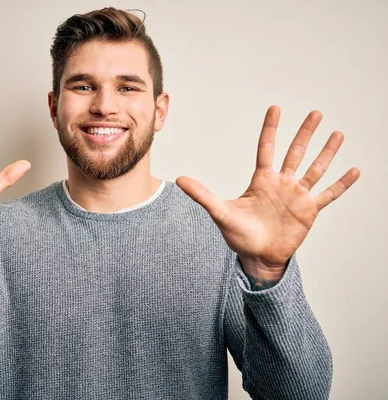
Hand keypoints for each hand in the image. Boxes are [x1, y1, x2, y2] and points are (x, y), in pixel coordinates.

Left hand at [176, 106, 359, 274]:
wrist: (257, 256)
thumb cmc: (239, 235)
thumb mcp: (220, 212)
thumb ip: (203, 195)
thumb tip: (179, 180)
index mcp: (262, 180)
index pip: (267, 148)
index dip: (271, 128)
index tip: (276, 108)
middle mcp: (282, 183)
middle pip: (296, 152)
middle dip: (305, 133)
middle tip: (316, 113)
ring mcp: (297, 196)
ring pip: (314, 168)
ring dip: (326, 152)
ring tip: (337, 134)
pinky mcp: (309, 211)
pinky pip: (328, 194)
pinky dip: (341, 184)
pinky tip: (354, 170)